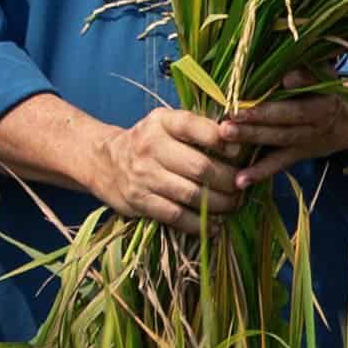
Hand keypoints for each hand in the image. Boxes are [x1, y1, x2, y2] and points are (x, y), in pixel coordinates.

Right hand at [94, 105, 280, 227]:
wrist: (105, 162)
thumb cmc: (151, 142)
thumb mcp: (168, 124)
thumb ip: (199, 128)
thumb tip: (242, 140)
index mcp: (162, 122)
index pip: (194, 126)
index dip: (221, 139)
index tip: (240, 152)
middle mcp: (150, 146)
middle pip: (200, 167)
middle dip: (229, 180)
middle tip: (243, 186)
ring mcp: (143, 176)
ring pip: (192, 194)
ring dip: (219, 203)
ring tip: (234, 204)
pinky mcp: (139, 201)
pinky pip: (175, 216)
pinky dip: (199, 224)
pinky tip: (214, 225)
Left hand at [227, 86, 347, 165]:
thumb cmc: (331, 93)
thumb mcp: (329, 79)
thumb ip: (309, 76)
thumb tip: (287, 77)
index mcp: (323, 105)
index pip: (299, 105)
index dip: (279, 102)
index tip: (250, 96)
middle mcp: (315, 125)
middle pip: (285, 122)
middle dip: (257, 119)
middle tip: (230, 116)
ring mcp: (305, 142)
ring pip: (278, 140)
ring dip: (251, 138)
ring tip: (225, 135)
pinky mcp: (297, 155)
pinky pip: (278, 164)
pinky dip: (259, 173)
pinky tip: (240, 181)